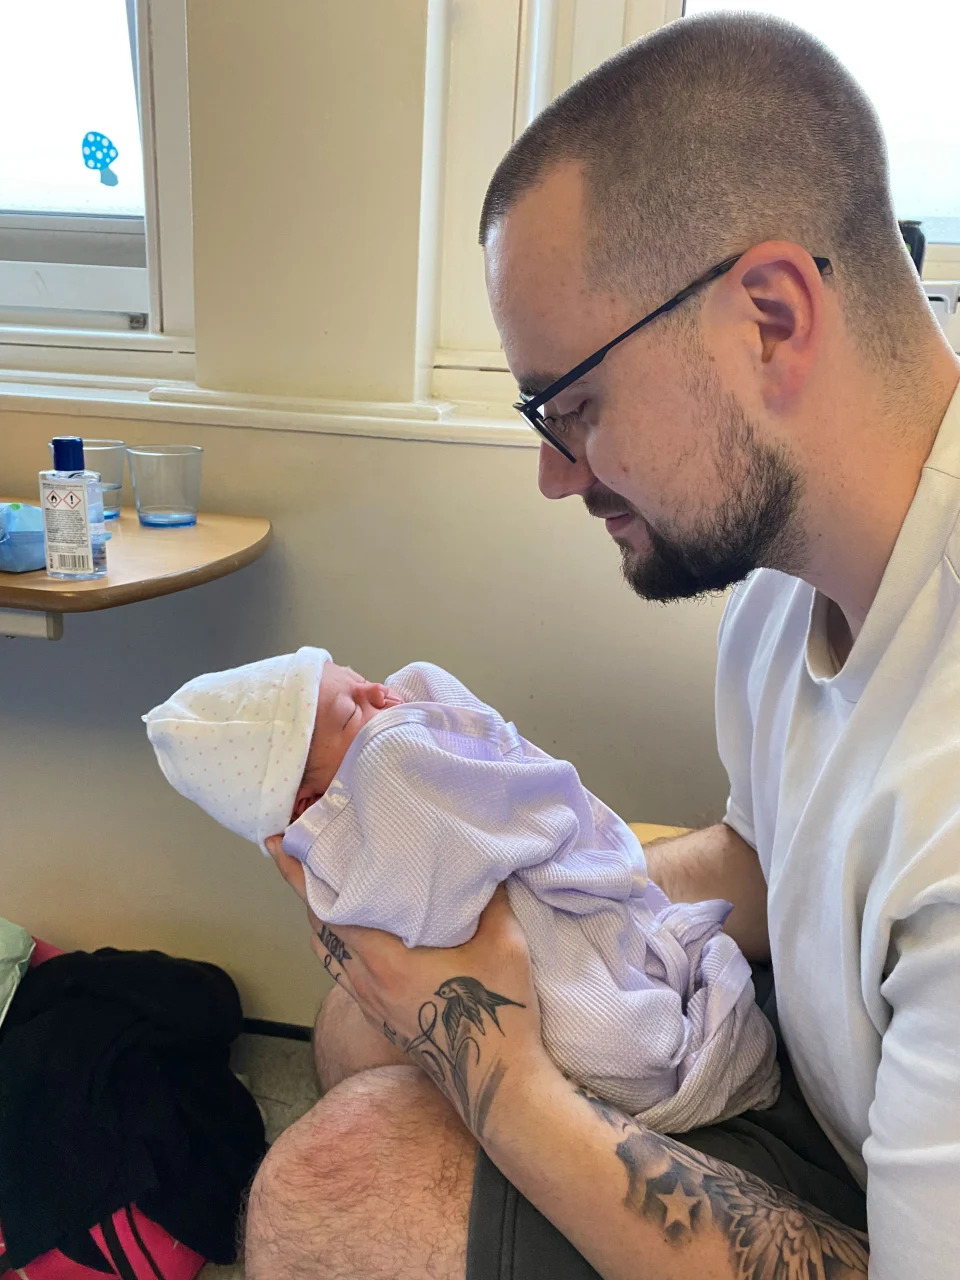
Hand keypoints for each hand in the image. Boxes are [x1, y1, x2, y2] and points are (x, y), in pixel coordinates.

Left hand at [266, 836, 545, 1135]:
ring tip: (326, 887)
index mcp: (385, 960)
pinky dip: (338, 943)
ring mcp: (370, 1003)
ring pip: (328, 954)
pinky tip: (357, 931)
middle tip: (301, 854)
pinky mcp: (380, 1016)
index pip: (328, 910)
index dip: (299, 876)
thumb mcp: (504, 944)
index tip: (277, 844)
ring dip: (321, 918)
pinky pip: (343, 970)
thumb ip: (491, 898)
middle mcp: (366, 981)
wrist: (495, 1080)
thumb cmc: (496, 1013)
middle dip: (305, 890)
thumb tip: (485, 862)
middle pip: (318, 930)